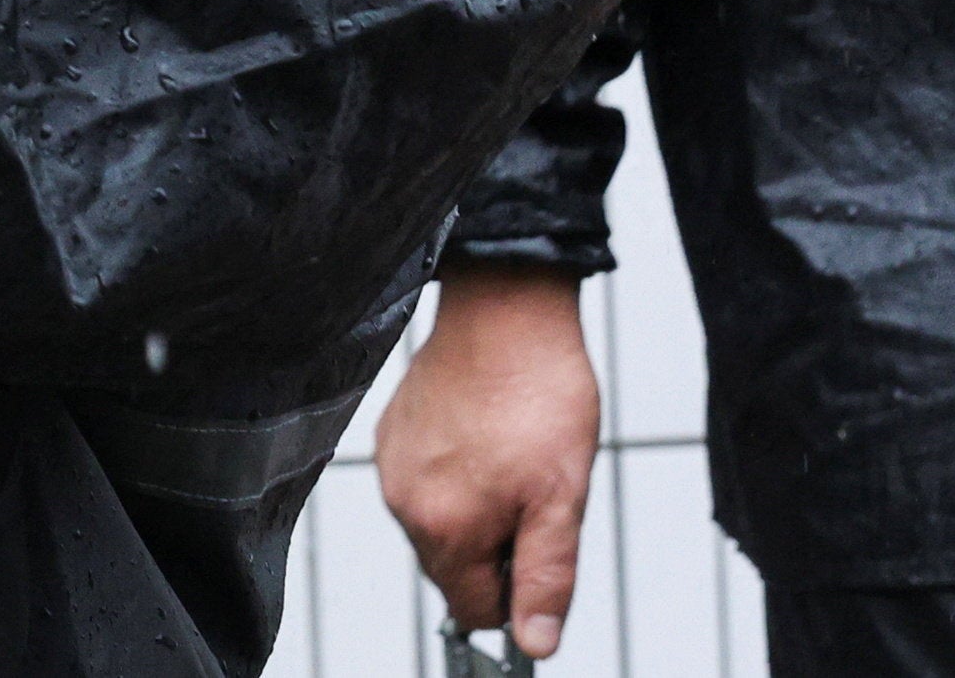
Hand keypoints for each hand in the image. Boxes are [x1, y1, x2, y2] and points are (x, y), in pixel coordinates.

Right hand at [375, 267, 597, 660]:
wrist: (506, 309)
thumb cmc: (540, 396)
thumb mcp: (563, 498)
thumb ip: (545, 579)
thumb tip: (534, 646)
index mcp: (445, 529)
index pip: (475, 610)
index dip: (514, 587)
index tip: (537, 540)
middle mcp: (404, 503)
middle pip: (453, 569)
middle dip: (493, 546)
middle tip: (531, 491)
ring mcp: (392, 465)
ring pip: (438, 525)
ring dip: (473, 509)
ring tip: (508, 455)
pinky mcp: (391, 433)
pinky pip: (423, 482)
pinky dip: (453, 474)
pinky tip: (482, 433)